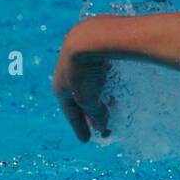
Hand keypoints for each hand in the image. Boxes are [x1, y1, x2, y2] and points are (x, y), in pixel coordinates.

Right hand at [53, 22, 112, 141]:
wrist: (92, 37)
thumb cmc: (85, 71)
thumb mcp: (88, 97)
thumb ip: (95, 113)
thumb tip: (101, 127)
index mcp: (61, 86)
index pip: (71, 112)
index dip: (79, 127)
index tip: (86, 141)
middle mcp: (67, 72)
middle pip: (80, 97)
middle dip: (89, 111)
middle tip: (99, 125)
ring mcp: (81, 58)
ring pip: (90, 83)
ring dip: (99, 95)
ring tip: (111, 107)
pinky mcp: (94, 47)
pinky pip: (100, 70)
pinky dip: (106, 80)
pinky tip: (118, 83)